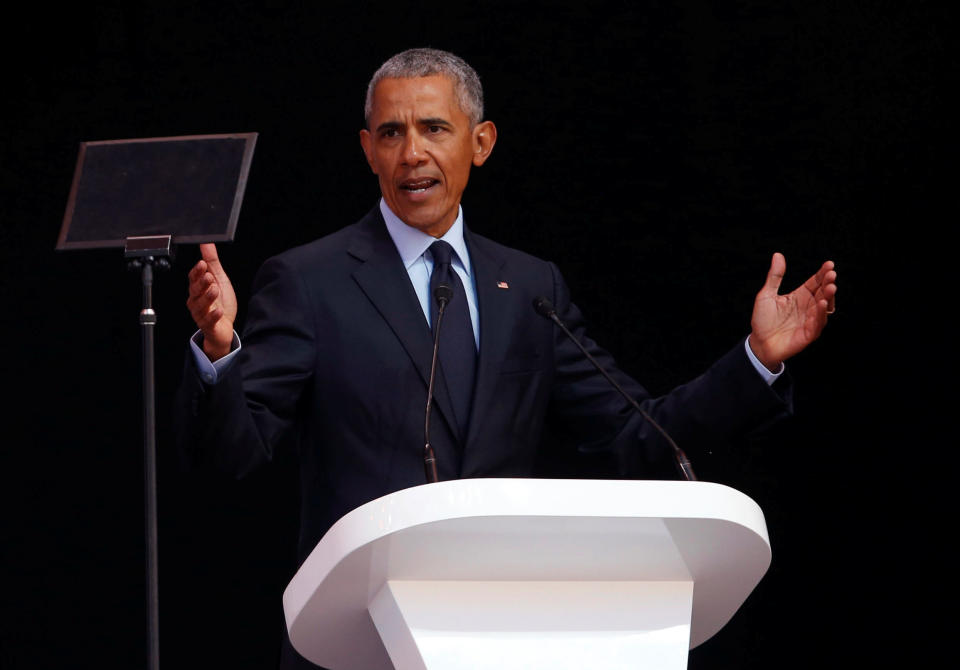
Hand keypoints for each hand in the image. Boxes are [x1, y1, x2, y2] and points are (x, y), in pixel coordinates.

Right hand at [186, 243, 236, 360]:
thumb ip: (212, 261)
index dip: (197, 272)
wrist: (224, 327)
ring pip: (201, 305)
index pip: (193, 278)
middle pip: (195, 291)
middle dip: (201, 283)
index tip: (202, 264)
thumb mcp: (219, 278)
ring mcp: (201, 314)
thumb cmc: (220, 302)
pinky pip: (208, 321)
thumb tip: (206, 242)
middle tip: (209, 277)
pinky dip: (213, 316)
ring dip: (207, 297)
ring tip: (214, 290)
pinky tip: (218, 311)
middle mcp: (196, 300)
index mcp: (198, 288)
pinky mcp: (208, 326)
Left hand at [749, 253, 836, 371]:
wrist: (758, 342)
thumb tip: (778, 255)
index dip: (823, 274)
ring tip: (830, 287)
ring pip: (824, 308)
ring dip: (828, 298)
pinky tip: (820, 305)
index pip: (815, 282)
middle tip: (831, 274)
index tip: (829, 264)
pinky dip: (819, 315)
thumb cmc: (763, 320)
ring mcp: (810, 320)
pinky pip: (817, 324)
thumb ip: (774, 276)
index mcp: (800, 296)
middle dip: (828, 283)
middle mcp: (808, 307)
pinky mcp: (808, 334)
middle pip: (823, 293)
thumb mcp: (766, 294)